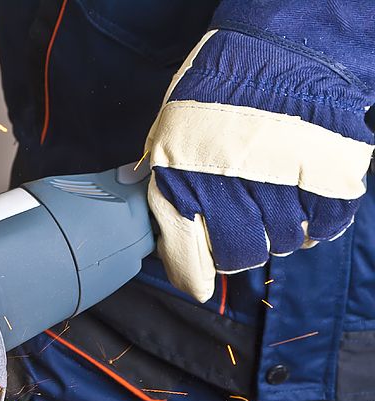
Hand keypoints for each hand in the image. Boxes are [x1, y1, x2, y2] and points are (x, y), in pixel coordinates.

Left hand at [145, 29, 374, 301]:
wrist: (277, 49)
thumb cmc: (215, 89)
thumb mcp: (169, 132)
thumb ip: (157, 175)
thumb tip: (139, 202)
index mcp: (183, 184)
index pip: (187, 257)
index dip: (192, 274)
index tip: (197, 281)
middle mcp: (232, 193)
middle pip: (241, 254)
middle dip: (238, 248)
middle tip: (239, 227)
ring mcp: (284, 188)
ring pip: (285, 242)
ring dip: (279, 230)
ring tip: (273, 197)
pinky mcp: (331, 181)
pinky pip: (325, 225)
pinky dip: (317, 221)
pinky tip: (303, 199)